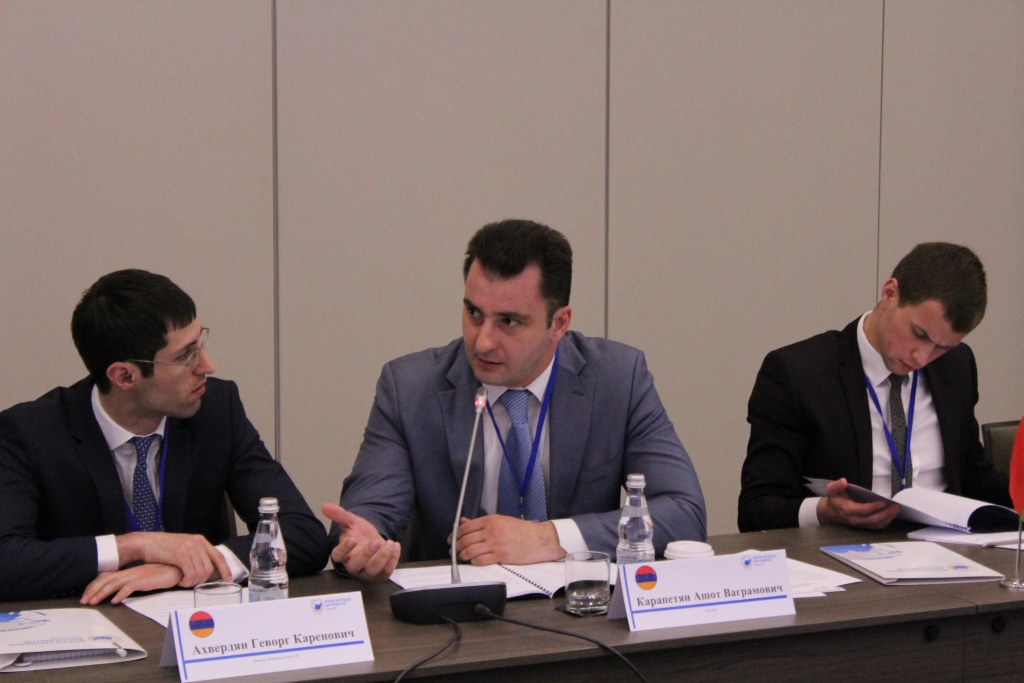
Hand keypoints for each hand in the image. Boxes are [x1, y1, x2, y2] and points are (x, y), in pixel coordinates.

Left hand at [80, 563, 183, 604]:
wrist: (177, 568)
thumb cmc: (162, 573)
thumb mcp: (144, 578)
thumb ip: (133, 583)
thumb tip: (120, 592)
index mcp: (129, 572)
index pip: (106, 577)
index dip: (94, 586)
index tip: (86, 595)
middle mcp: (130, 572)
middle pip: (105, 579)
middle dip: (92, 590)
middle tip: (84, 601)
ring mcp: (136, 576)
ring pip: (113, 584)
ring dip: (101, 593)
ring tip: (93, 602)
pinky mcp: (144, 580)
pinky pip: (129, 587)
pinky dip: (120, 594)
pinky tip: (115, 601)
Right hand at [116, 532, 231, 586]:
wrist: (146, 543)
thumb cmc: (163, 548)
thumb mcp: (184, 547)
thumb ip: (195, 554)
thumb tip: (206, 569)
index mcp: (200, 540)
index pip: (218, 557)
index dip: (225, 570)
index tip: (229, 580)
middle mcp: (197, 542)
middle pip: (209, 568)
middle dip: (202, 580)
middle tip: (191, 583)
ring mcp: (189, 548)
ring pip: (200, 573)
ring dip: (192, 582)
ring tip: (184, 582)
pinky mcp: (181, 555)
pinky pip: (191, 574)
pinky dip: (186, 581)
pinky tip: (180, 581)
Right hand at [321, 503, 399, 581]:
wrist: (376, 541)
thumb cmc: (360, 534)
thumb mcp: (351, 522)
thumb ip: (339, 515)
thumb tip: (324, 505)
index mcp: (343, 554)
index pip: (337, 556)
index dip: (344, 549)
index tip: (352, 539)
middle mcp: (353, 566)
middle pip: (356, 566)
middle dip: (366, 554)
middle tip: (375, 542)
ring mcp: (367, 572)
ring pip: (373, 570)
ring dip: (382, 557)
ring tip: (390, 542)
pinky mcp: (381, 575)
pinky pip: (387, 571)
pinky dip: (393, 559)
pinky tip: (396, 546)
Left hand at [452, 515, 565, 565]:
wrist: (538, 539)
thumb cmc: (521, 530)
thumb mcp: (500, 521)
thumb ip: (481, 523)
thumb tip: (464, 522)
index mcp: (491, 520)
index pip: (466, 527)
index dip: (455, 534)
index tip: (451, 540)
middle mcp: (491, 531)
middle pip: (466, 539)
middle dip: (456, 547)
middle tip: (454, 551)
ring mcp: (496, 544)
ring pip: (471, 551)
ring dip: (463, 556)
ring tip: (461, 558)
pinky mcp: (501, 556)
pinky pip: (481, 560)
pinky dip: (474, 562)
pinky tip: (474, 562)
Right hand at [816, 478, 899, 528]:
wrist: (831, 512)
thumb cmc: (834, 499)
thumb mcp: (831, 490)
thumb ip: (836, 485)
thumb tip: (843, 481)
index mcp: (847, 510)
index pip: (862, 510)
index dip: (873, 507)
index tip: (883, 501)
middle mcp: (854, 519)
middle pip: (872, 519)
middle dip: (885, 513)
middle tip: (896, 506)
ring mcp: (860, 524)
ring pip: (876, 524)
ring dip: (888, 518)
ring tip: (896, 509)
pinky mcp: (864, 526)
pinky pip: (877, 526)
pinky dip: (886, 521)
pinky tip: (892, 514)